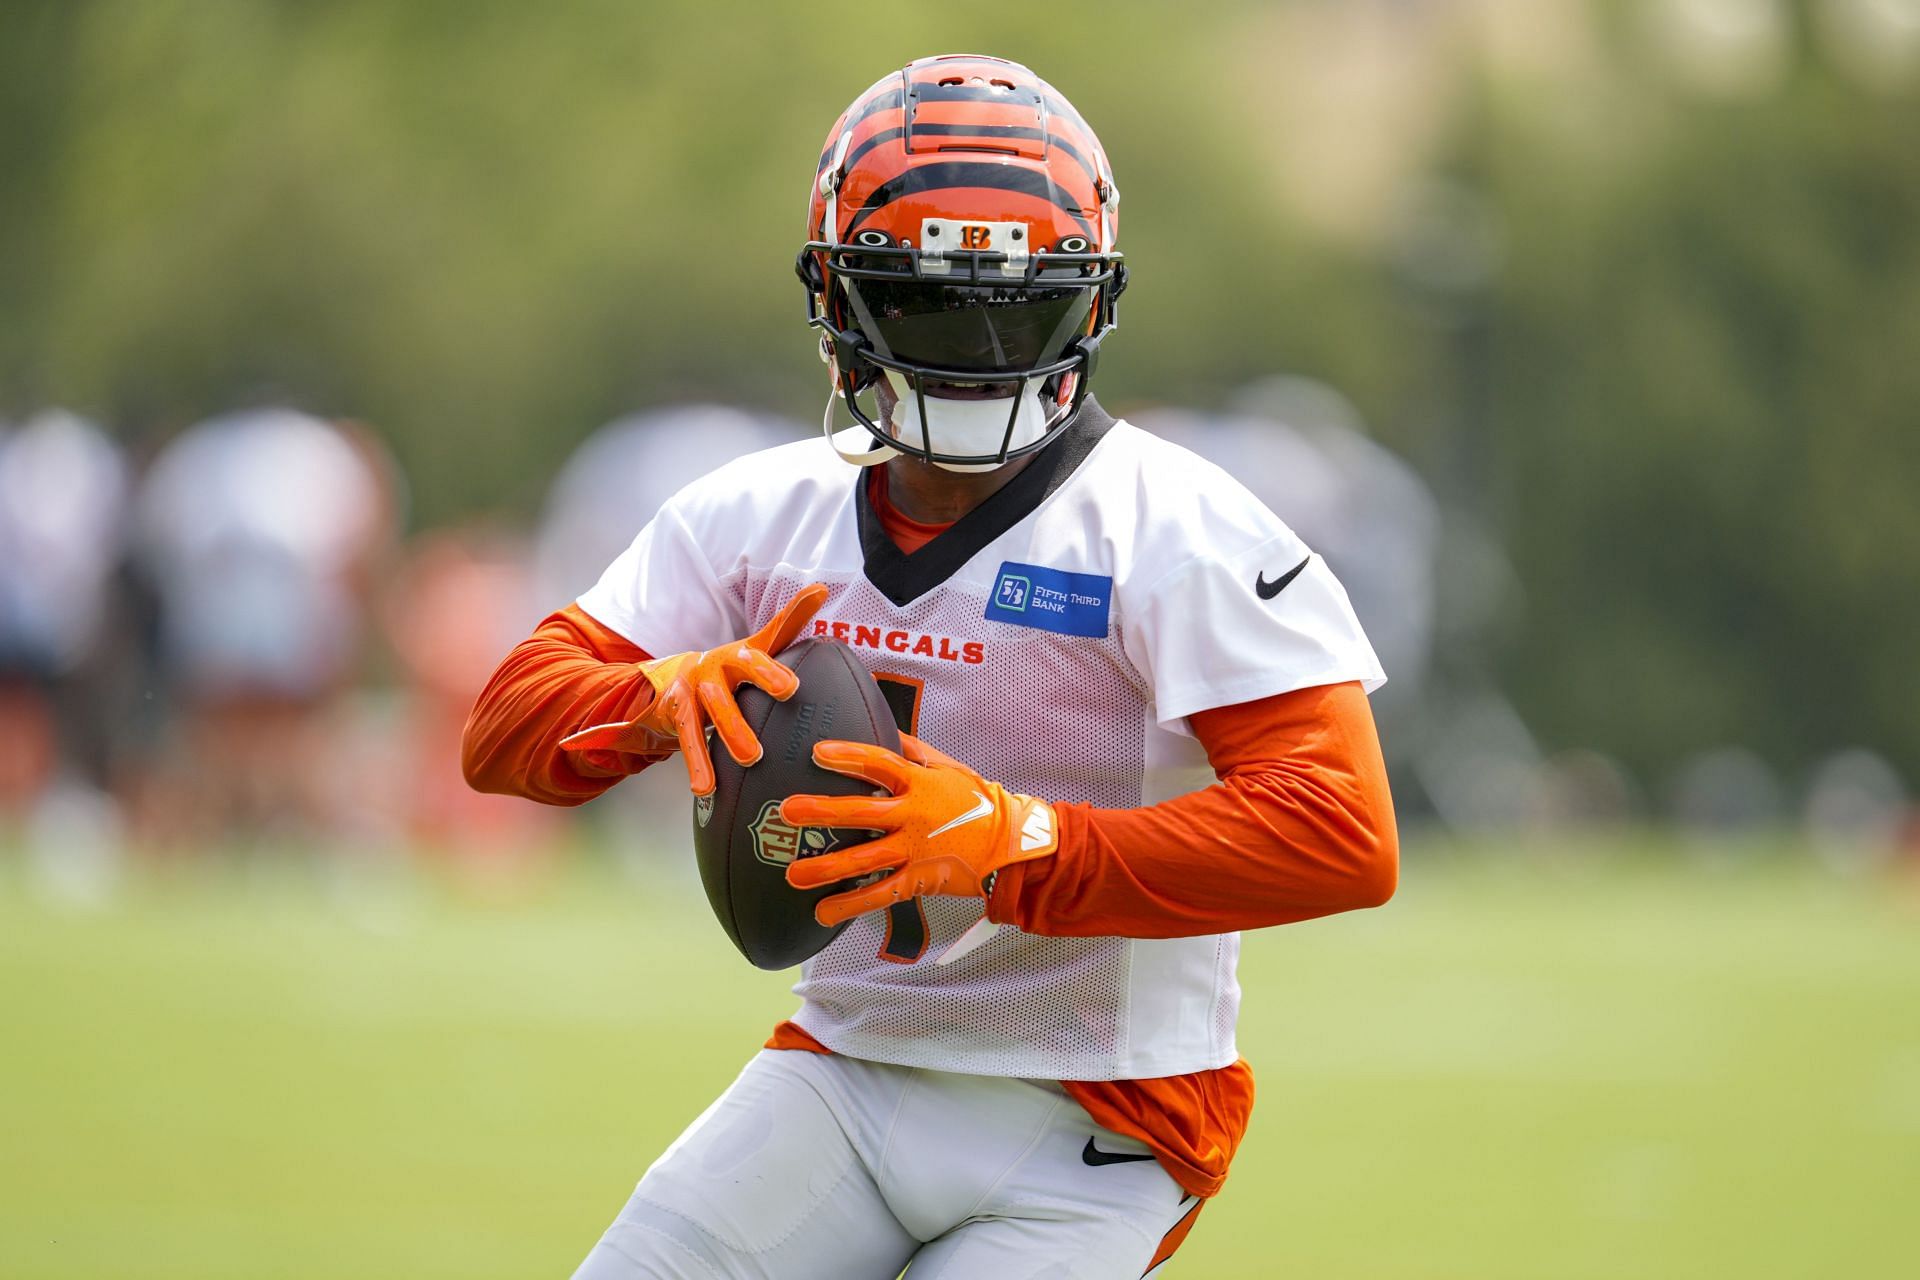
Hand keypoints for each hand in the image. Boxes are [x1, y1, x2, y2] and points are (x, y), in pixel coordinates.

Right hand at [559, 583, 827, 795]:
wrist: (676, 680)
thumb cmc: (733, 667)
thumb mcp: (758, 644)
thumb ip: (789, 621)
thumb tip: (821, 587)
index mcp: (738, 653)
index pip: (758, 653)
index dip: (771, 667)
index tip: (791, 687)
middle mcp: (712, 669)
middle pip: (729, 684)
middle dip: (752, 695)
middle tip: (781, 703)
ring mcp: (692, 694)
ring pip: (705, 717)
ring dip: (725, 737)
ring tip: (748, 760)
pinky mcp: (676, 717)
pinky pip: (687, 743)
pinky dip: (697, 766)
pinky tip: (706, 789)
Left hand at [780, 735, 1058, 926]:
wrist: (1009, 844)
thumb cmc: (976, 801)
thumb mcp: (947, 766)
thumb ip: (912, 749)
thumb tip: (883, 726)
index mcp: (920, 784)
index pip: (880, 763)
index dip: (850, 757)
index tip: (818, 753)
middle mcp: (914, 817)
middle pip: (863, 812)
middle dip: (824, 811)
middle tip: (789, 810)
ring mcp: (914, 851)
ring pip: (865, 860)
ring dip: (827, 867)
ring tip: (794, 873)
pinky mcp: (917, 880)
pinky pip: (879, 895)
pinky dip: (851, 905)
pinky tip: (823, 912)